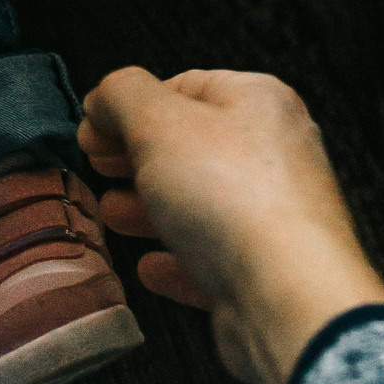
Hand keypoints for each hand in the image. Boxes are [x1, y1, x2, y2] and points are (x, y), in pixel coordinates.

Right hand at [79, 68, 383, 383]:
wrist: (288, 297)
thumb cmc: (237, 201)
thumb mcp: (160, 123)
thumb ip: (124, 97)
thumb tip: (105, 96)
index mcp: (259, 103)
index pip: (186, 86)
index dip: (132, 104)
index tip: (95, 124)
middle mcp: (275, 155)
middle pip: (192, 147)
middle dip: (137, 157)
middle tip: (100, 165)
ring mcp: (274, 217)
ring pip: (201, 206)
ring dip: (151, 209)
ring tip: (114, 213)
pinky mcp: (265, 275)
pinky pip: (213, 263)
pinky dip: (177, 262)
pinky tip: (151, 266)